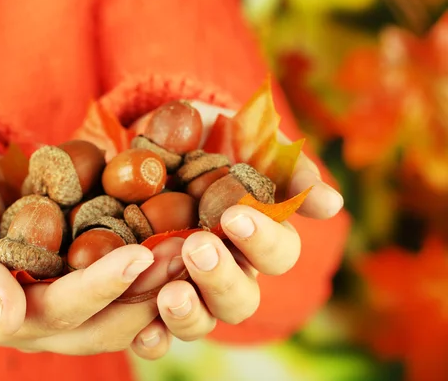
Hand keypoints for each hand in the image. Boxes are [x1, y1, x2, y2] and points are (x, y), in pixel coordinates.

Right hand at [0, 153, 171, 355]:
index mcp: (2, 318)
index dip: (101, 287)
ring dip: (160, 285)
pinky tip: (181, 248)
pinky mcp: (80, 281)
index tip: (139, 256)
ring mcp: (65, 304)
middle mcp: (40, 321)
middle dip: (146, 291)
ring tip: (194, 250)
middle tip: (186, 254)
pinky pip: (124, 290)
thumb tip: (4, 320)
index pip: (62, 310)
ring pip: (122, 312)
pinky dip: (154, 275)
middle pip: (104, 320)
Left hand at [133, 101, 344, 348]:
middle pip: (241, 299)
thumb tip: (331, 204)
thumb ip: (285, 167)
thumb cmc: (210, 136)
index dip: (263, 241)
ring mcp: (189, 286)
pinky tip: (142, 333)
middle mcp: (227, 268)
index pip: (278, 255)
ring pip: (204, 321)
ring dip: (190, 314)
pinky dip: (153, 339)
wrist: (155, 134)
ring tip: (170, 294)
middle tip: (198, 248)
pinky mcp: (148, 294)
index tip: (235, 216)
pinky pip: (157, 333)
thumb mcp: (246, 138)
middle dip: (222, 278)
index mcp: (256, 236)